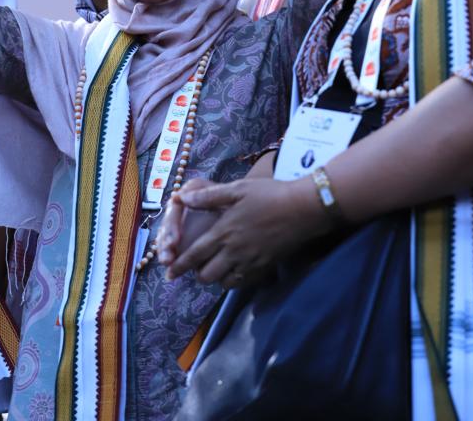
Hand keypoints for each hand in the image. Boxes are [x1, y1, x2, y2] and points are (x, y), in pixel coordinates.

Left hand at [162, 175, 323, 287]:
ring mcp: (250, 262)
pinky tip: (235, 270)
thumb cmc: (269, 194)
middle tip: (196, 268)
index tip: (168, 273)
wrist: (303, 209)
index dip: (179, 265)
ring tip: (215, 269)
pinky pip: (243, 283)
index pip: (194, 254)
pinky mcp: (265, 267)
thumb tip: (182, 198)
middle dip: (197, 274)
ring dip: (216, 278)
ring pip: (224, 282)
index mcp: (224, 231)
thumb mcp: (237, 189)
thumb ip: (208, 197)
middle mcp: (234, 251)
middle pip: (207, 275)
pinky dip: (234, 280)